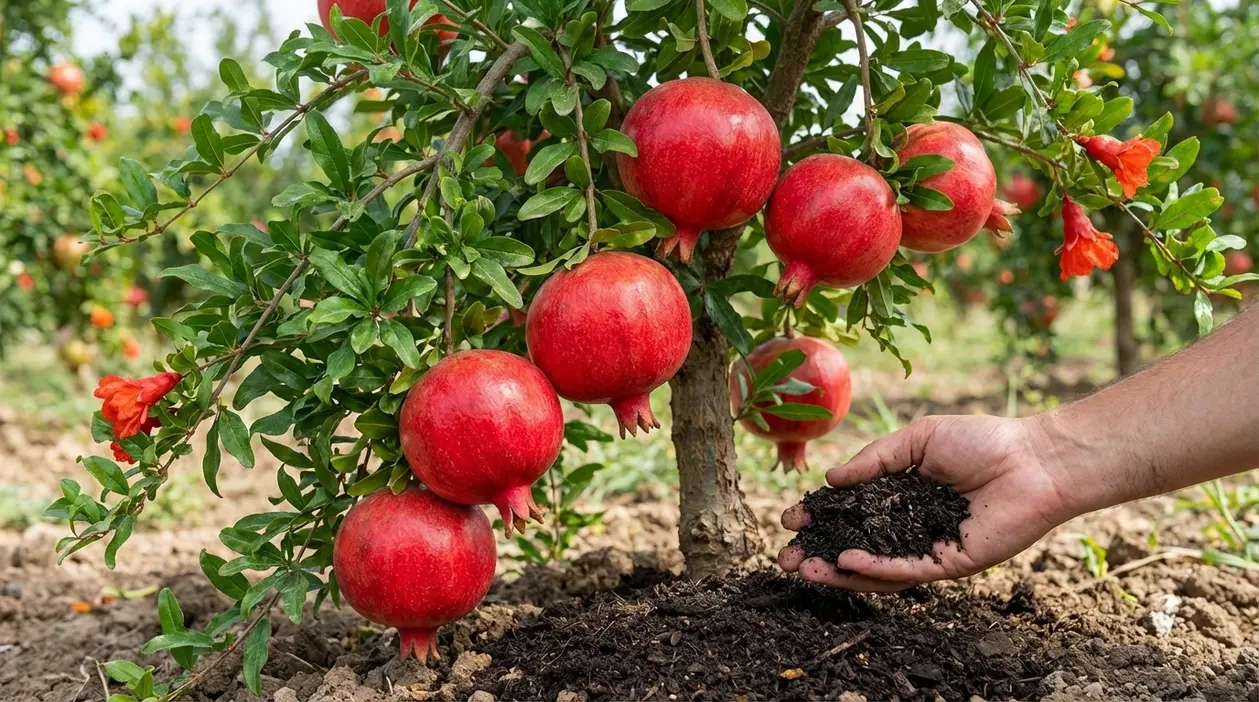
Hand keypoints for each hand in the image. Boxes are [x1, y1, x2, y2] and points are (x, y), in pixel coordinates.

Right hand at [778, 414, 1075, 591]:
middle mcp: (909, 526)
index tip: (788, 519)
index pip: (849, 513)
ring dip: (839, 571)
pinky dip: (874, 569)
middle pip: (855, 547)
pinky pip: (905, 571)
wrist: (1033, 460)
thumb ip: (874, 462)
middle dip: (819, 555)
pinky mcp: (949, 563)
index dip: (818, 517)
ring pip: (875, 569)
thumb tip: (831, 479)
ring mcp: (927, 547)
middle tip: (787, 559)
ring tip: (806, 569)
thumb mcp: (917, 440)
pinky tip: (847, 561)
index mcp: (900, 495)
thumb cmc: (981, 441)